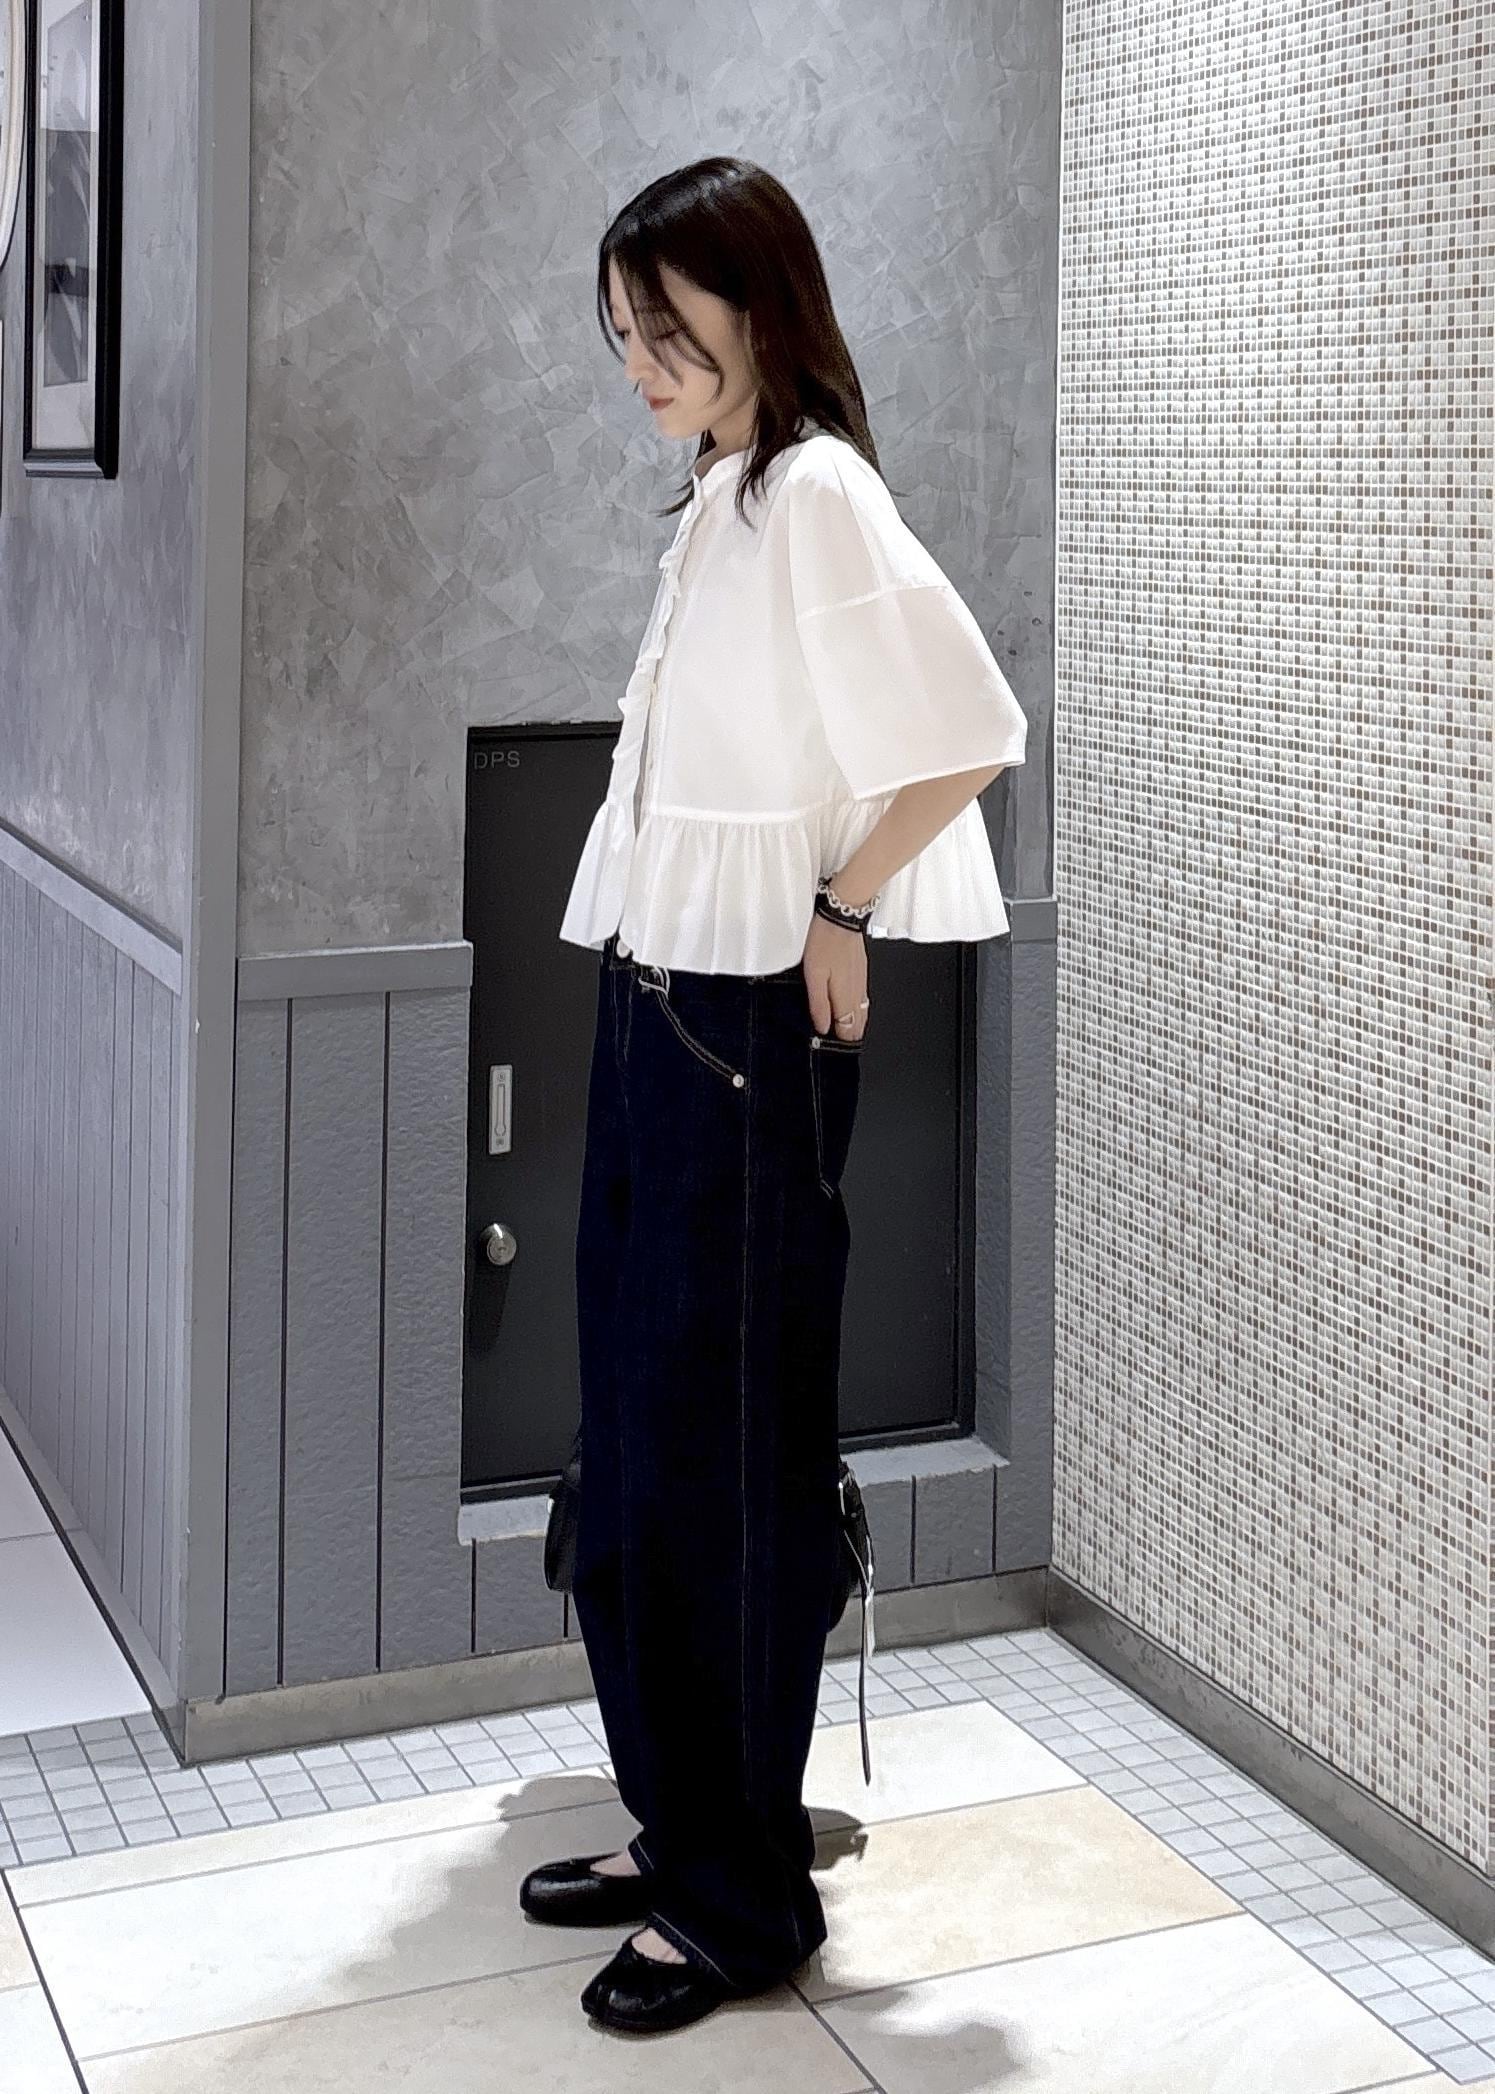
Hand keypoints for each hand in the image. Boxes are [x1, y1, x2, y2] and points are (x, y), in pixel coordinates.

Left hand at [804, 913, 869, 1041]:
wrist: (842, 918)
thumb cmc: (826, 942)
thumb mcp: (814, 975)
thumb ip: (819, 1004)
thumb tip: (822, 1026)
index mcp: (846, 997)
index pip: (848, 1030)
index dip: (838, 1040)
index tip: (828, 1041)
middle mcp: (857, 992)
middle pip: (858, 1025)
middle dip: (848, 1034)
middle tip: (834, 1037)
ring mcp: (862, 982)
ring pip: (862, 1013)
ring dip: (853, 1022)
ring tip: (841, 1028)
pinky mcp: (862, 972)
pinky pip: (863, 999)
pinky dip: (857, 1008)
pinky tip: (850, 1007)